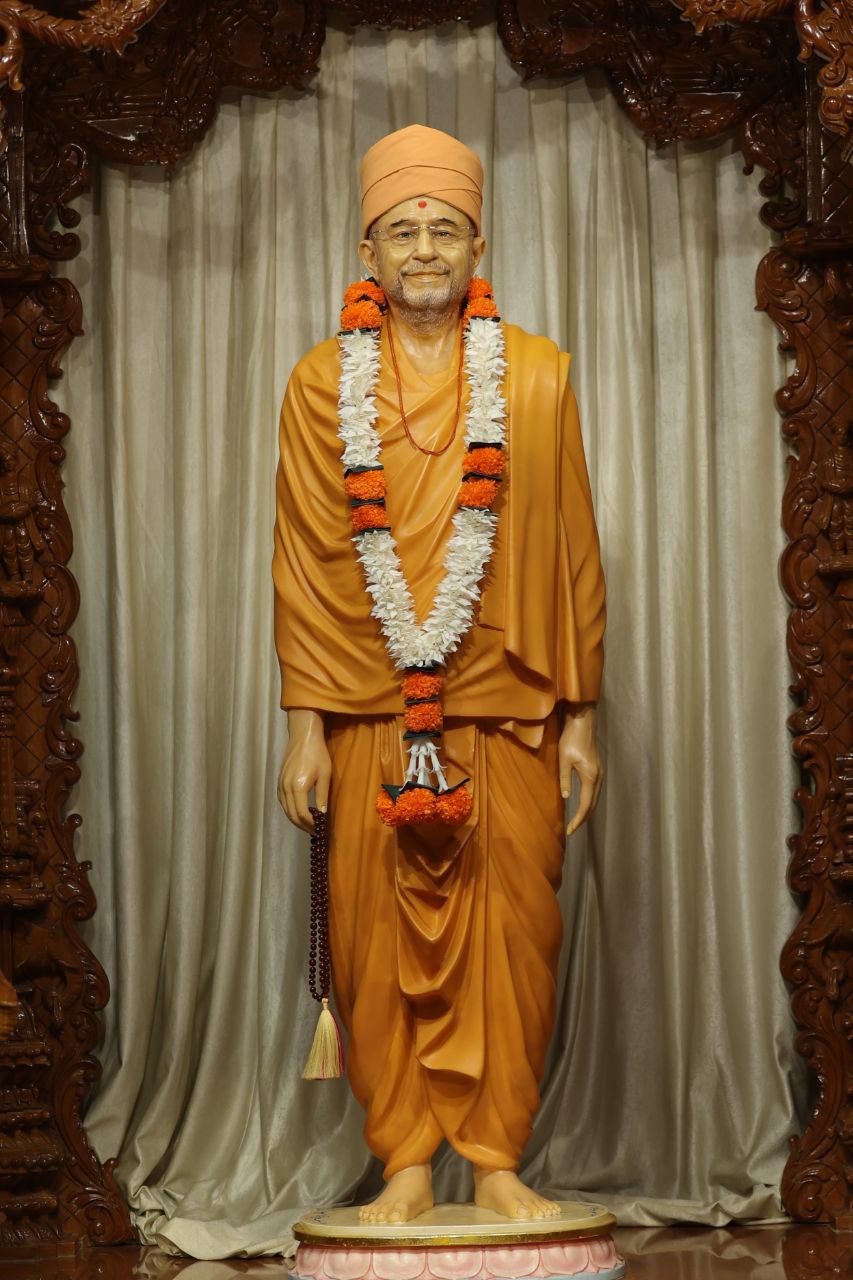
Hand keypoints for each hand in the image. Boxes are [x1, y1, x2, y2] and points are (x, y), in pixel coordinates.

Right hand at [278, 709, 330, 833]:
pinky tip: (299, 811)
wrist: (303, 736)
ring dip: (296, 819)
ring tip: (308, 824)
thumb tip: (322, 814)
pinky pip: (282, 801)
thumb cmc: (317, 753)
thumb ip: (322, 796)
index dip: (311, 824)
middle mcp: (285, 787)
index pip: (302, 814)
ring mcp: (280, 784)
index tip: (320, 829)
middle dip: (303, 825)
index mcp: (297, 787)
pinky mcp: (279, 781)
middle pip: (291, 815)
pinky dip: (290, 810)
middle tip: (315, 831)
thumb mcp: (325, 775)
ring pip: (285, 809)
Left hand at [559, 703, 602, 836]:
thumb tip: (566, 798)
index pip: (586, 805)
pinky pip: (595, 790)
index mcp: (591, 777)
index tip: (570, 830)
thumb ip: (565, 779)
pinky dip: (589, 800)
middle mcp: (598, 777)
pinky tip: (582, 802)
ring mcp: (599, 772)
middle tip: (572, 829)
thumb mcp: (564, 759)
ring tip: (576, 820)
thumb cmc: (571, 738)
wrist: (583, 722)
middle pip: (593, 804)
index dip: (578, 819)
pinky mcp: (596, 768)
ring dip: (587, 810)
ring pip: (595, 798)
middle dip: (583, 818)